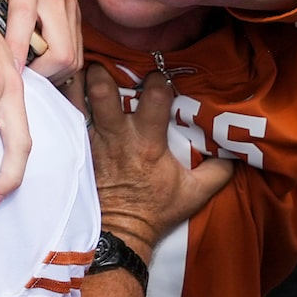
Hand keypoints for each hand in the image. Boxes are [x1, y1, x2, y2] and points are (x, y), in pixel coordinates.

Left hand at [74, 65, 235, 257]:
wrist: (120, 231)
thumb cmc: (156, 209)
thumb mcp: (195, 193)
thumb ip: (219, 171)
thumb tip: (237, 153)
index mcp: (148, 142)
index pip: (154, 98)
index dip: (157, 80)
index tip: (157, 75)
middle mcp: (117, 136)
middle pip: (102, 92)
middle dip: (102, 72)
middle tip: (104, 65)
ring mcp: (92, 141)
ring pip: (76, 100)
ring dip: (77, 81)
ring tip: (79, 70)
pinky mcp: (76, 148)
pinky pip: (63, 118)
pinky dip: (61, 101)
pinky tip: (59, 88)